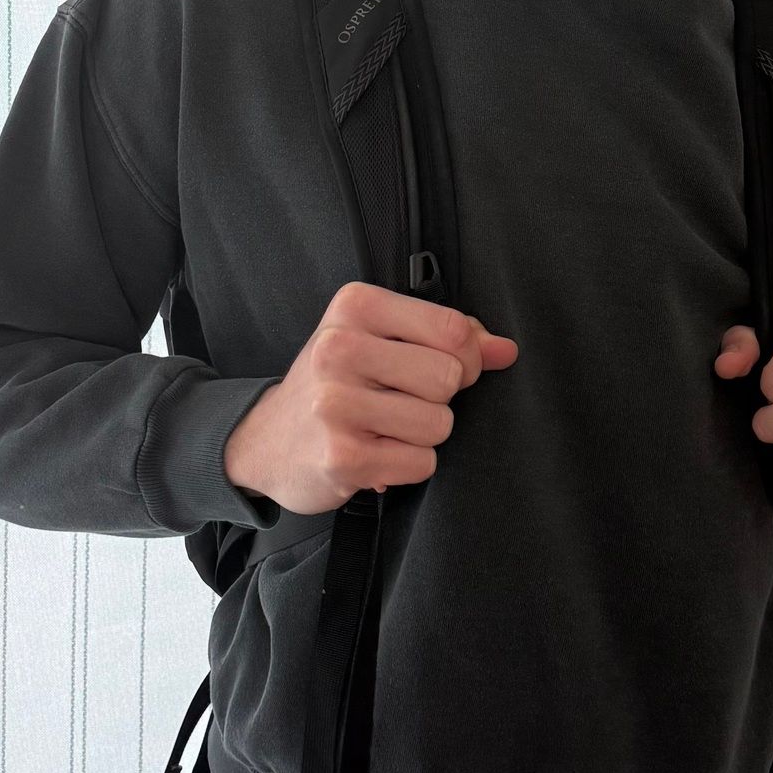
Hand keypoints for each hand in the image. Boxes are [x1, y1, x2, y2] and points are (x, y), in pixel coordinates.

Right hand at [223, 281, 518, 515]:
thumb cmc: (336, 383)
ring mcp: (336, 403)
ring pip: (439, 424)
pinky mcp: (341, 455)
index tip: (439, 367)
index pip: (453, 329)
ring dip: (422, 436)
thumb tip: (506, 351)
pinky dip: (407, 466)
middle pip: (448, 378)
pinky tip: (374, 453)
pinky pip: (421, 463)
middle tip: (399, 402)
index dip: (465, 357)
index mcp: (355, 306)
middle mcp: (339, 347)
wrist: (266, 441)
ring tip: (383, 428)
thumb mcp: (382, 341)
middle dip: (438, 399)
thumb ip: (449, 338)